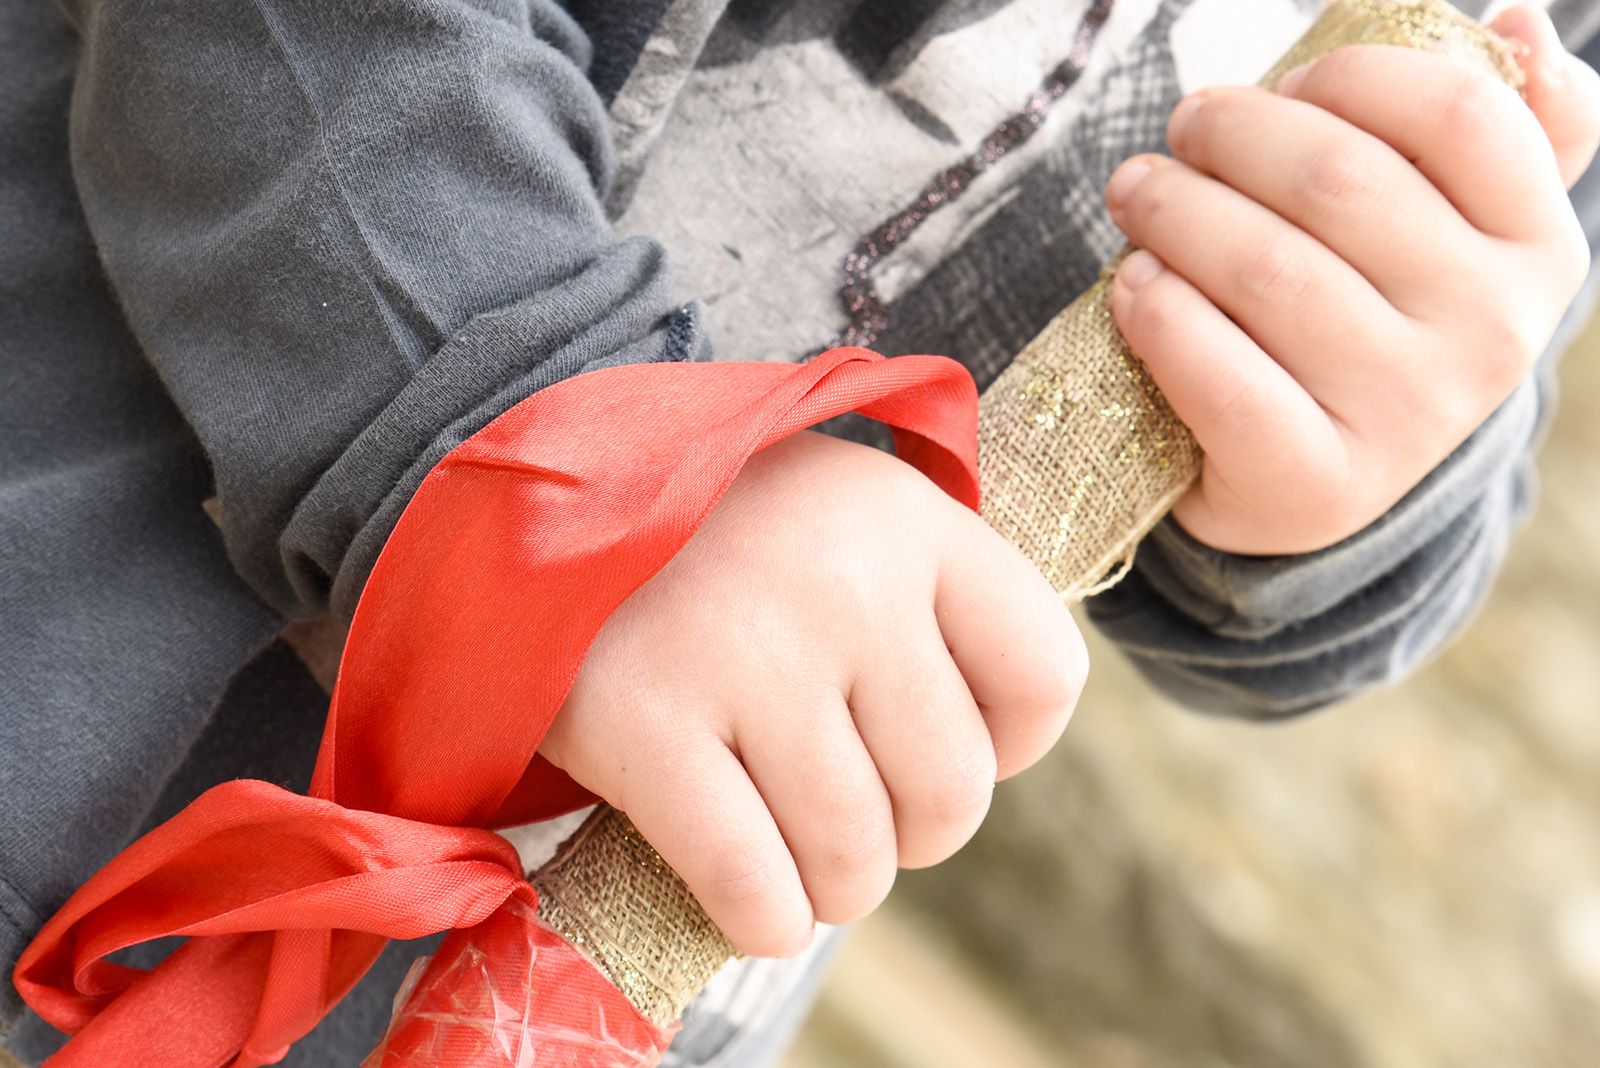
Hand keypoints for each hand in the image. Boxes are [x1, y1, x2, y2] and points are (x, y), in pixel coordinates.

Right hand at [540, 431, 1084, 955]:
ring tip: (799, 854)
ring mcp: (742, 654)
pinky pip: (752, 888)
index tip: (938, 740)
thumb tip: (997, 746)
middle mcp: (840, 582)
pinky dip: (763, 919)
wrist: (539, 506)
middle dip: (911, 833)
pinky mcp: (641, 724)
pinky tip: (753, 900)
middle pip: (952, 793)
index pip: (1044, 676)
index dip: (1007, 742)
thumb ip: (933, 599)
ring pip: (855, 860)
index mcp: (906, 520)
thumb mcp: (844, 515)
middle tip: (852, 806)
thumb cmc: (719, 533)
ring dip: (835, 888)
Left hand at [1102, 4, 1598, 555]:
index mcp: (1537, 251)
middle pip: (1339, 183)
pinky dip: (1162, 315)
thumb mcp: (1456, 236)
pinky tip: (1134, 285)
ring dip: (1176, 212)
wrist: (1316, 477)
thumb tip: (1521, 19)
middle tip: (1181, 128)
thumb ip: (1500, 133)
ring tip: (1136, 193)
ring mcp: (1405, 418)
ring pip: (1268, 271)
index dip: (1351, 77)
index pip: (1457, 115)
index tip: (1285, 82)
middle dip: (1234, 134)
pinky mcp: (1313, 484)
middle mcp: (1488, 336)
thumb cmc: (1372, 322)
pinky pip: (1222, 378)